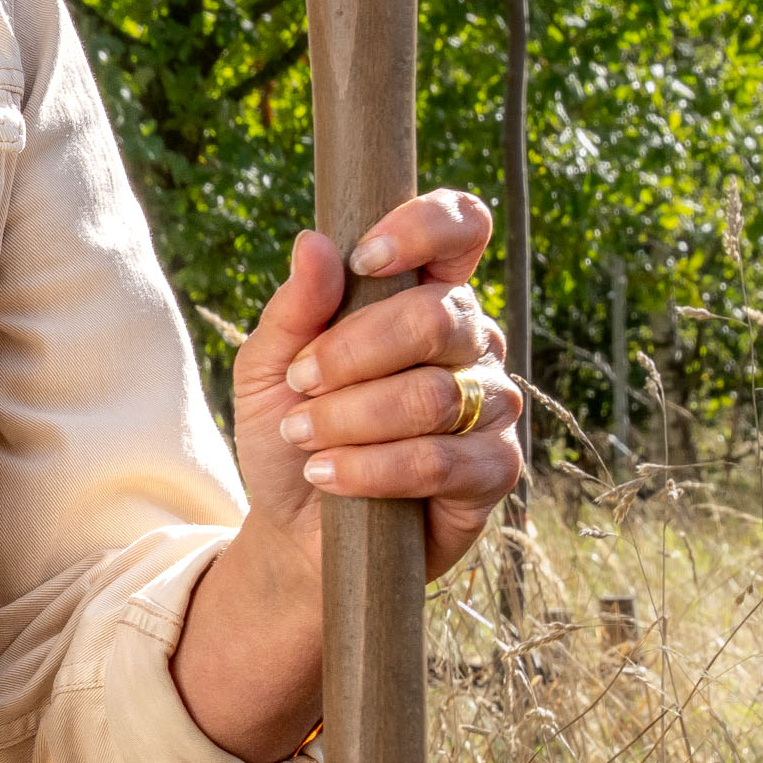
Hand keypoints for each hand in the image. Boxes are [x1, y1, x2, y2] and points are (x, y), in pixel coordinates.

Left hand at [168, 191, 523, 762]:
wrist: (296, 534)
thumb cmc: (292, 436)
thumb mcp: (268, 371)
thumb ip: (293, 310)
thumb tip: (314, 242)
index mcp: (424, 294)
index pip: (460, 229)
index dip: (425, 228)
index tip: (366, 256)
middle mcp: (470, 342)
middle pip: (438, 316)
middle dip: (353, 353)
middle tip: (301, 385)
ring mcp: (489, 405)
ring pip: (434, 393)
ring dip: (352, 418)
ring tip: (304, 440)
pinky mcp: (495, 470)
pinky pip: (443, 460)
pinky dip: (374, 468)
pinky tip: (331, 476)